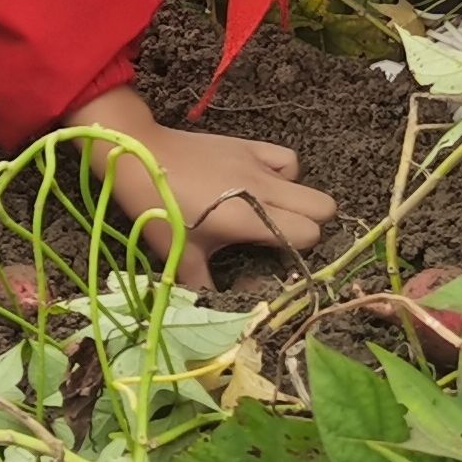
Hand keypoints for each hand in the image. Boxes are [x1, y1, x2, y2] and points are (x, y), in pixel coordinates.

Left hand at [63, 86, 334, 289]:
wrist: (137, 154)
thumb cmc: (157, 210)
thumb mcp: (182, 256)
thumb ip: (206, 289)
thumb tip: (225, 316)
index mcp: (247, 219)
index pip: (308, 234)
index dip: (299, 250)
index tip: (277, 259)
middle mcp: (261, 190)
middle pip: (323, 207)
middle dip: (310, 226)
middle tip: (280, 237)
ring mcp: (257, 164)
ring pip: (308, 182)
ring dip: (296, 200)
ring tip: (269, 212)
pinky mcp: (248, 145)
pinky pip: (286, 158)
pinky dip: (284, 173)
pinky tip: (262, 184)